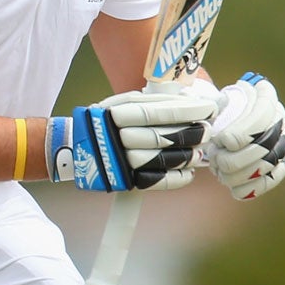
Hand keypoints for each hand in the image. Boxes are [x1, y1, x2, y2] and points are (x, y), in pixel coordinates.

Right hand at [47, 85, 215, 191]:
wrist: (76, 149)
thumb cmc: (108, 121)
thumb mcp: (123, 103)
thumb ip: (154, 102)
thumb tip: (193, 103)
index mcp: (114, 114)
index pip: (157, 112)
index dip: (187, 111)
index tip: (209, 109)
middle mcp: (115, 138)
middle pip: (163, 138)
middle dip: (191, 134)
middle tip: (206, 130)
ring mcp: (119, 162)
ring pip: (162, 160)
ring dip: (187, 157)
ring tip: (199, 152)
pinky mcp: (124, 182)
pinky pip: (156, 182)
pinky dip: (177, 178)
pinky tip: (188, 172)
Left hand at [208, 72, 284, 199]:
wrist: (227, 121)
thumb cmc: (214, 110)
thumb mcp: (209, 99)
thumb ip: (206, 100)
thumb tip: (198, 100)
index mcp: (264, 96)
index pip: (261, 116)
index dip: (240, 133)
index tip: (221, 140)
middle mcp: (279, 118)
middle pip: (264, 145)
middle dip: (235, 159)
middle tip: (216, 161)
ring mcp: (283, 141)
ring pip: (268, 164)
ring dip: (240, 175)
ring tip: (221, 175)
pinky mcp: (282, 162)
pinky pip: (273, 179)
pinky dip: (253, 188)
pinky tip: (235, 190)